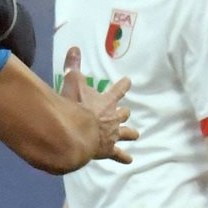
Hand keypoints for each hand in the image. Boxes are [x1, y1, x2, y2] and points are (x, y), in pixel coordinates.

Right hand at [59, 47, 135, 164]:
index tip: (128, 81)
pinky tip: (129, 160)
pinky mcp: (109, 150)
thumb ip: (73, 66)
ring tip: (135, 135)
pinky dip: (124, 157)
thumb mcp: (72, 83)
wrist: (77, 133)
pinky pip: (119, 154)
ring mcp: (112, 134)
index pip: (118, 90)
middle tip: (125, 113)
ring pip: (126, 133)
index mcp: (106, 101)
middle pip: (124, 113)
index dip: (123, 86)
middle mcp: (113, 117)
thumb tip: (74, 48)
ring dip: (130, 133)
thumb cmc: (74, 107)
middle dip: (124, 113)